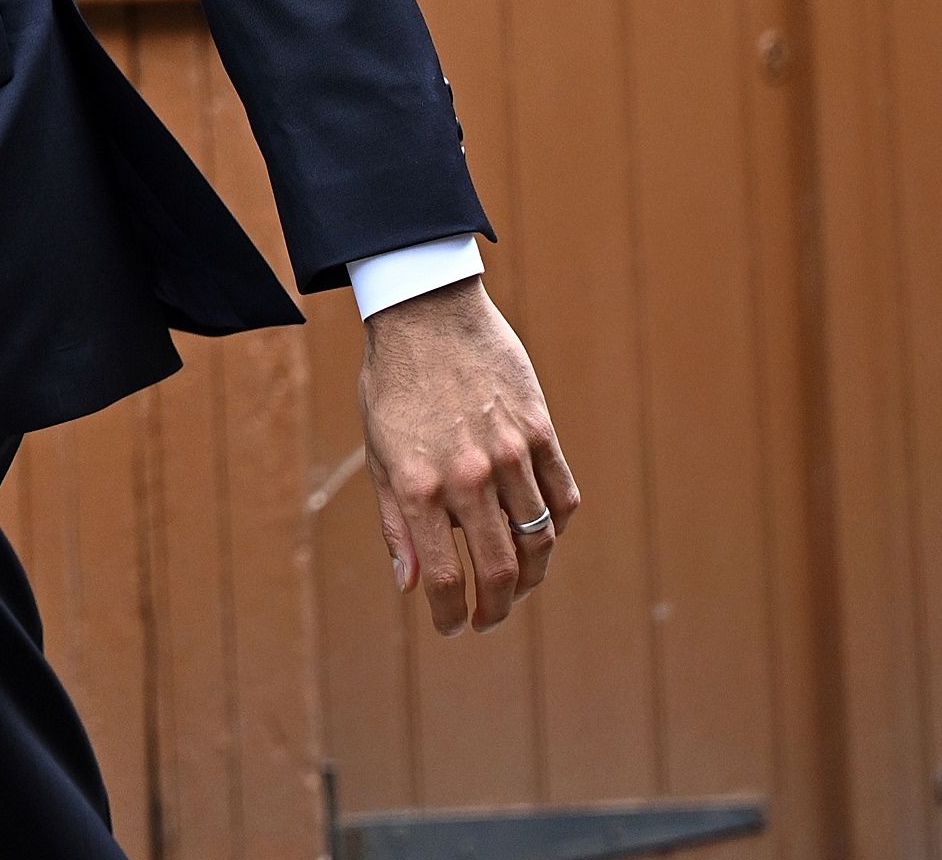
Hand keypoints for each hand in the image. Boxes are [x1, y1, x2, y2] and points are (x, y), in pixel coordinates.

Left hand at [360, 275, 575, 635]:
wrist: (427, 313)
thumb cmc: (393, 385)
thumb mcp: (377, 454)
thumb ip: (396, 523)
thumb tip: (411, 586)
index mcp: (418, 486)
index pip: (445, 578)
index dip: (452, 616)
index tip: (454, 628)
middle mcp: (468, 475)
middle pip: (501, 571)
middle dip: (496, 609)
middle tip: (489, 620)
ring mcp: (510, 453)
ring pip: (540, 540)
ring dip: (531, 576)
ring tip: (516, 587)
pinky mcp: (541, 431)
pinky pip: (563, 498)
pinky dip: (557, 527)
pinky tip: (540, 534)